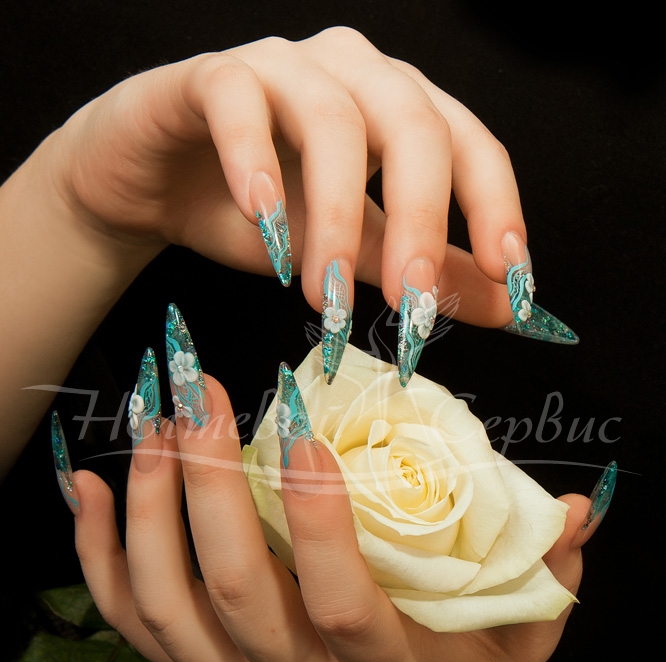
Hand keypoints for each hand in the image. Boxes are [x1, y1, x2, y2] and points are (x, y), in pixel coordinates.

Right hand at [41, 27, 520, 325]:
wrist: (157, 185)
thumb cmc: (258, 215)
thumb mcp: (353, 252)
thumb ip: (423, 271)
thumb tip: (506, 307)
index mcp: (398, 109)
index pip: (469, 143)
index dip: (496, 206)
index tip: (509, 278)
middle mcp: (352, 73)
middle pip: (413, 123)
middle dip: (420, 218)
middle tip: (410, 301)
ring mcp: (281, 66)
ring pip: (332, 118)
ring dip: (334, 214)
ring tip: (320, 290)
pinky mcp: (210, 75)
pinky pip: (238, 99)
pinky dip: (253, 158)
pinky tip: (259, 213)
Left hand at [73, 373, 593, 661]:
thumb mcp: (519, 637)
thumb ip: (547, 574)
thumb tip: (584, 506)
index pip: (341, 604)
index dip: (319, 523)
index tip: (304, 433)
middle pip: (234, 589)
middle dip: (210, 486)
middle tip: (205, 396)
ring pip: (169, 602)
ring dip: (152, 507)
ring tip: (158, 423)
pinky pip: (132, 620)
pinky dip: (98, 553)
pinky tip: (88, 485)